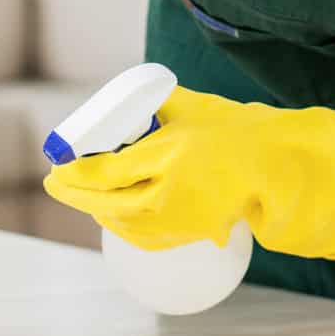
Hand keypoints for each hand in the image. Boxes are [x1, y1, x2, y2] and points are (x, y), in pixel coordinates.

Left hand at [43, 87, 334, 259]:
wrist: (278, 170)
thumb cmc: (240, 131)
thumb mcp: (195, 108)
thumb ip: (159, 104)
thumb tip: (125, 100)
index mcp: (170, 155)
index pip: (107, 170)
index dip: (74, 171)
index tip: (56, 164)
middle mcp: (170, 191)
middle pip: (105, 200)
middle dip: (74, 192)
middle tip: (57, 181)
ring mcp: (177, 218)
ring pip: (120, 221)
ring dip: (94, 209)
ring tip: (79, 194)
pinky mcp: (186, 234)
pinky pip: (140, 235)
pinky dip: (118, 225)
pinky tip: (108, 215)